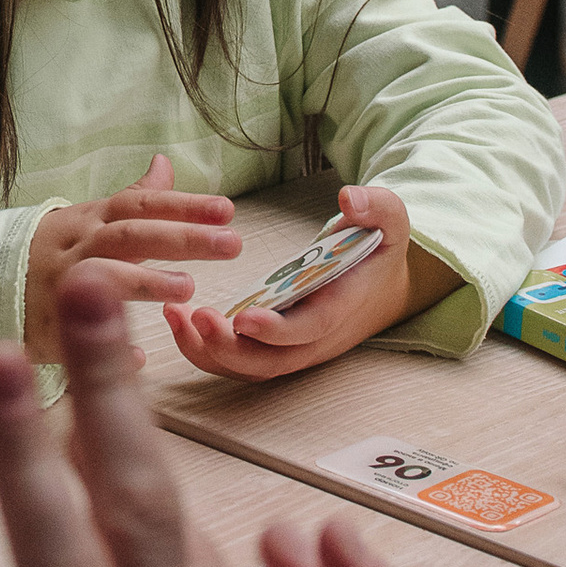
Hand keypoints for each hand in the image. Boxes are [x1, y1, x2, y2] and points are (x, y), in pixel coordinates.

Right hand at [23, 153, 237, 361]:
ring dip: (143, 281)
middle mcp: (76, 247)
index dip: (183, 205)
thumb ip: (132, 197)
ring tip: (186, 287)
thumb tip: (166, 163)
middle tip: (231, 244)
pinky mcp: (43, 329)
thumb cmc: (54, 251)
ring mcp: (57, 287)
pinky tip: (140, 361)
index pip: (140, 205)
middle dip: (181, 237)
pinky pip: (73, 340)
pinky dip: (105, 350)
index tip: (227, 210)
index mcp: (91, 220)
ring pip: (99, 277)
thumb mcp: (89, 217)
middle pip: (130, 236)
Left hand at [161, 180, 456, 383]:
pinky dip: (205, 349)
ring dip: (207, 350)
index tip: (242, 318)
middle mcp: (315, 339)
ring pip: (247, 368)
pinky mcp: (274, 348)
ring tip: (174, 315)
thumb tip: (350, 198)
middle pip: (268, 362)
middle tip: (193, 316)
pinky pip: (237, 360)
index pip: (308, 330)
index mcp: (341, 309)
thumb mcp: (391, 221)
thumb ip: (377, 207)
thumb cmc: (380, 250)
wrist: (384, 287)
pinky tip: (177, 318)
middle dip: (228, 348)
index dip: (276, 330)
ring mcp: (293, 349)